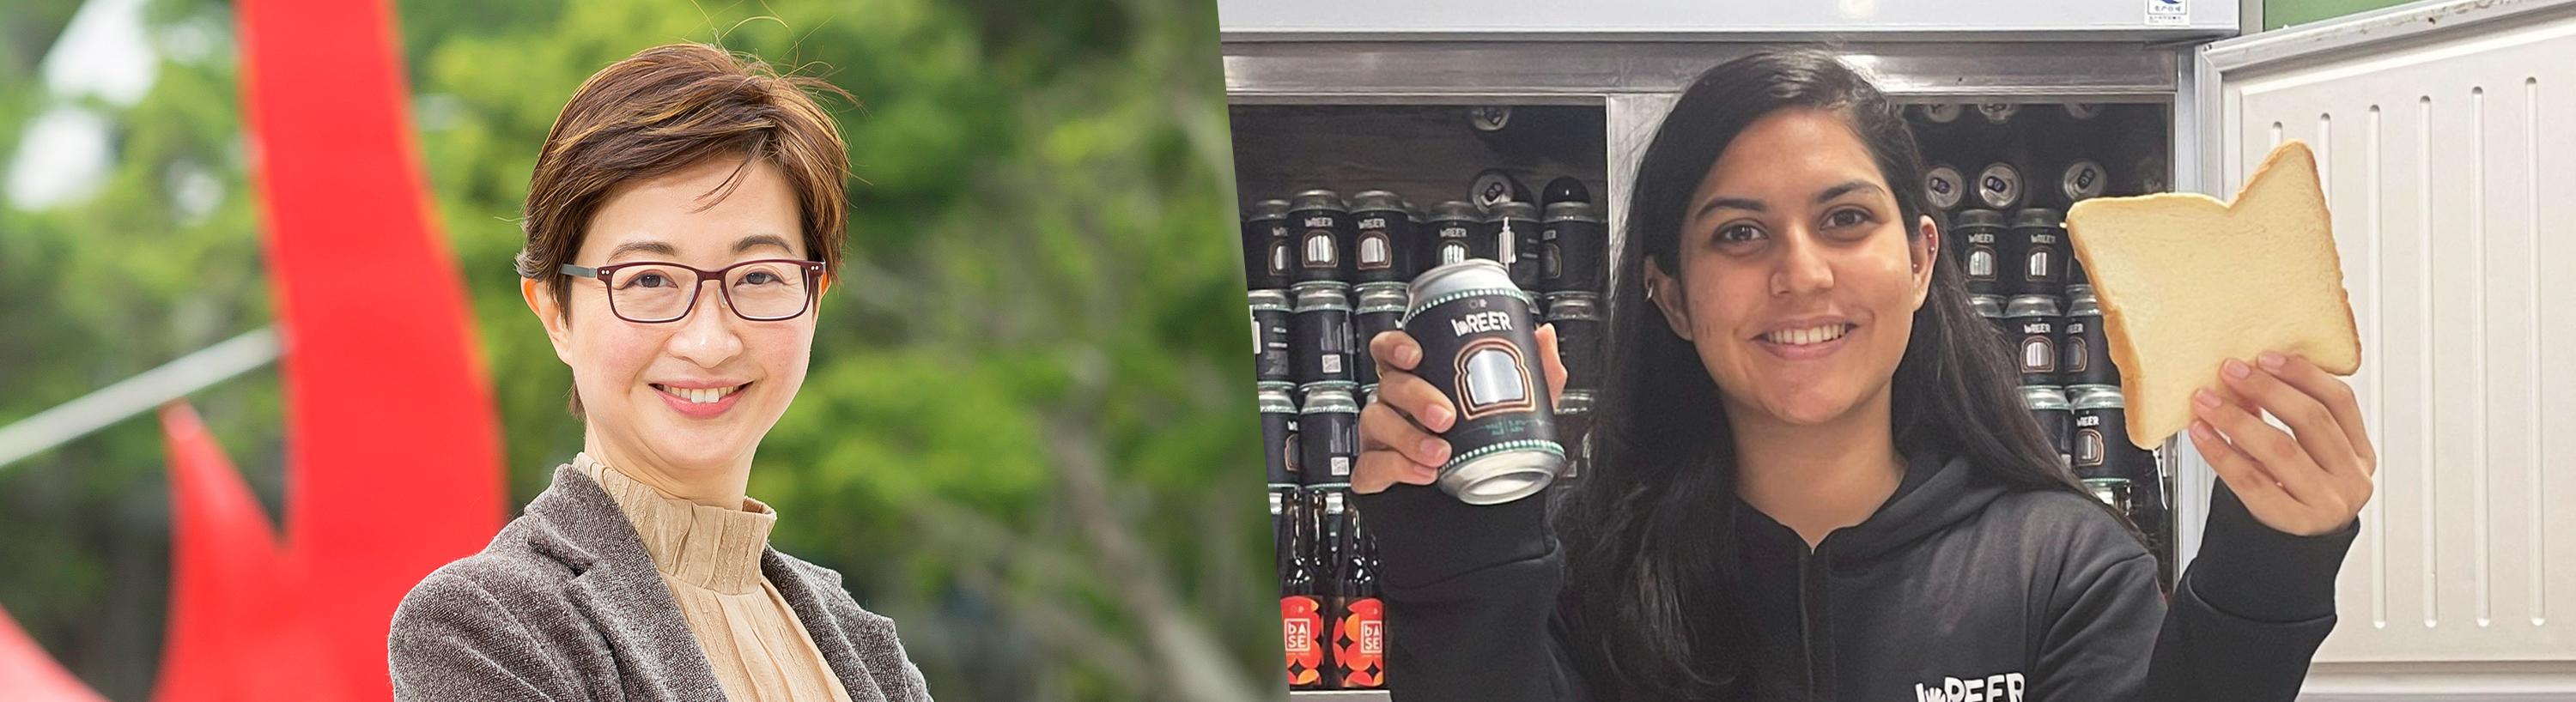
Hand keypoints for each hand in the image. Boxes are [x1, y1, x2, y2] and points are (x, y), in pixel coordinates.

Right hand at [1352, 325, 1568, 493]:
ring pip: (1378, 421)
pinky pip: (1372, 463)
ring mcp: (1383, 437)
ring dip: (1409, 436)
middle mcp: (1398, 404)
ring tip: (1441, 452)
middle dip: (1417, 396)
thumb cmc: (1490, 452)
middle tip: (1446, 416)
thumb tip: (1543, 337)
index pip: (1392, 350)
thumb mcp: (1522, 412)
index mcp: (1422, 380)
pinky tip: (1424, 473)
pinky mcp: (1375, 471)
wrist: (1487, 512)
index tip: (1416, 354)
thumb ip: (1536, 373)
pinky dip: (1397, 466)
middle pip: (1390, 383)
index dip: (1396, 346)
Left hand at [2188, 351, 2376, 536]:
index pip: (2340, 402)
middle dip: (2267, 390)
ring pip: (2281, 449)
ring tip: (2207, 401)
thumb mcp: (2303, 456)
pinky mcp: (2294, 522)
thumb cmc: (2297, 495)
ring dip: (2237, 418)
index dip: (2303, 375)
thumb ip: (2281, 418)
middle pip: (2311, 420)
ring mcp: (2326, 503)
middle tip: (2231, 371)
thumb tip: (2243, 378)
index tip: (2267, 356)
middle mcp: (2350, 478)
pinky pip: (2251, 480)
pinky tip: (2202, 435)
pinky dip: (2221, 453)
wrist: (2292, 554)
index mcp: (2360, 454)